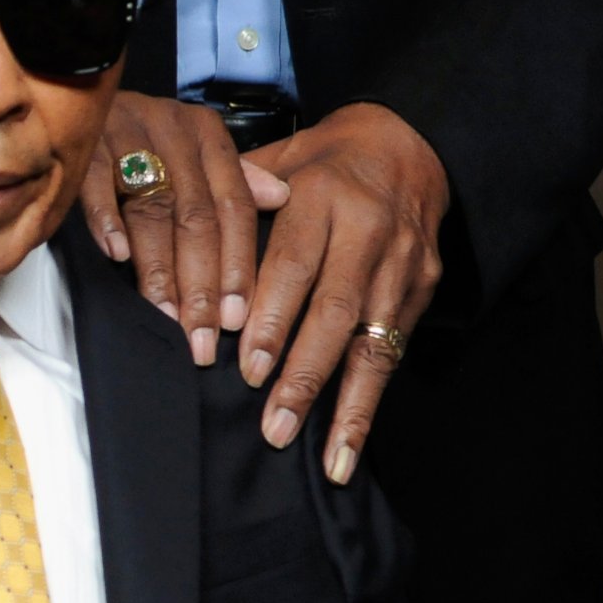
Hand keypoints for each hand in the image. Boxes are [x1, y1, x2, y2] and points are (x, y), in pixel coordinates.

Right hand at [78, 91, 289, 365]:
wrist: (81, 82)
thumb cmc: (144, 132)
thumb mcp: (196, 146)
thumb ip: (234, 176)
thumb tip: (281, 197)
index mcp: (207, 136)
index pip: (233, 208)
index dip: (237, 266)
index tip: (237, 319)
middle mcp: (174, 131)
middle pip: (196, 218)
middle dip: (201, 285)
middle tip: (203, 339)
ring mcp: (128, 133)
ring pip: (153, 211)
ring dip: (159, 270)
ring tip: (166, 318)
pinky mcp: (86, 141)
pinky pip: (98, 184)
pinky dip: (108, 220)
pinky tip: (117, 257)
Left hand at [234, 103, 448, 483]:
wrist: (412, 143)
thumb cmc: (324, 160)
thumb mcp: (279, 158)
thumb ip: (235, 197)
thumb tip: (179, 237)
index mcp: (323, 194)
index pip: (294, 264)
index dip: (270, 319)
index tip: (244, 368)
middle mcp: (369, 230)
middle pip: (335, 310)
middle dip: (305, 374)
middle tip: (275, 425)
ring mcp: (402, 263)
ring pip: (374, 341)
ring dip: (349, 404)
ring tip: (328, 459)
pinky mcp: (423, 288)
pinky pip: (395, 351)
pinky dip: (373, 400)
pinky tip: (352, 443)